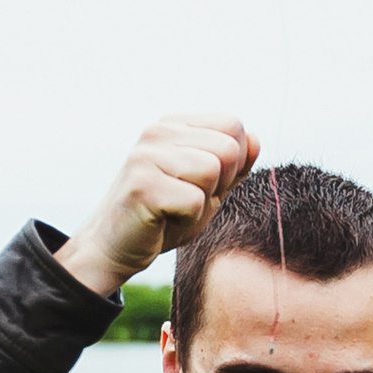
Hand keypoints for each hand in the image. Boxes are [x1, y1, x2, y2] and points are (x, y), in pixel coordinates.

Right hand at [57, 114, 260, 295]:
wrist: (116, 248)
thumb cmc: (164, 217)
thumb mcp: (208, 188)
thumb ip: (234, 165)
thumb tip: (256, 139)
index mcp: (175, 125)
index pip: (234, 126)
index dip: (232, 163)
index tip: (201, 184)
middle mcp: (158, 131)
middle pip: (228, 149)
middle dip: (219, 184)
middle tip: (186, 201)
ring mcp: (146, 155)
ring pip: (212, 171)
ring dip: (202, 203)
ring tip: (174, 210)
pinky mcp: (141, 185)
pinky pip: (194, 201)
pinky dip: (187, 221)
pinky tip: (163, 221)